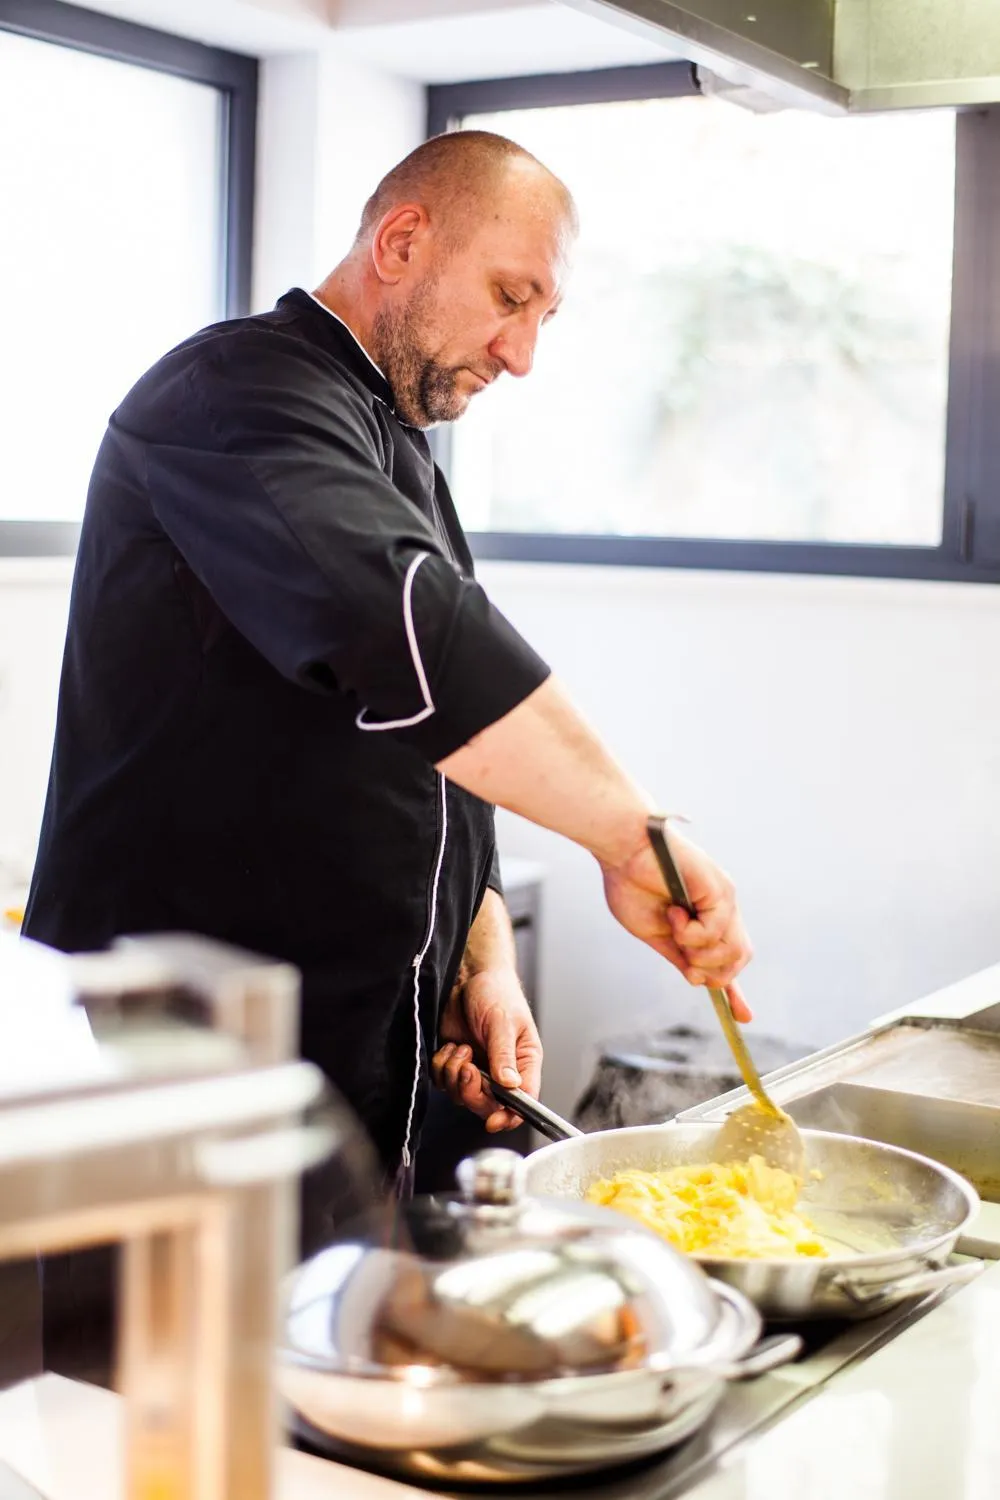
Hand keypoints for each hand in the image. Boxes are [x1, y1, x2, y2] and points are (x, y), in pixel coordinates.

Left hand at [431, 966, 542, 1131]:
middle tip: (467, 1067)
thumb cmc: (497, 992)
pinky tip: (451, 1046)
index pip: (522, 1101)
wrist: (468, 975)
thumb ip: (504, 1055)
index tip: (494, 1121)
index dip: (509, 1116)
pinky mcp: (456, 1063)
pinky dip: (442, 1067)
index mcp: (524, 1063)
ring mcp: (478, 1069)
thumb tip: (510, 1085)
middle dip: (472, 1091)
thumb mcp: (503, 1022)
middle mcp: (502, 1071)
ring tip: (461, 1048)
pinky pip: (444, 1083)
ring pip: (462, 1096)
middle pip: (488, 1105)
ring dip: (455, 1075)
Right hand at [601, 823, 753, 1021]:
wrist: (622, 849)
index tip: (744, 1017)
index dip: (736, 990)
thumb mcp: (655, 934)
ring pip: (732, 952)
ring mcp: (724, 899)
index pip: (731, 957)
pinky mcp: (720, 890)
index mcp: (706, 918)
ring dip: (698, 952)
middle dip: (711, 971)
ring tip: (674, 928)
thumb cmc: (630, 883)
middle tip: (683, 955)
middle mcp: (722, 908)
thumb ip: (679, 955)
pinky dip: (690, 933)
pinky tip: (674, 913)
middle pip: (738, 959)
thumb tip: (698, 981)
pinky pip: (714, 933)